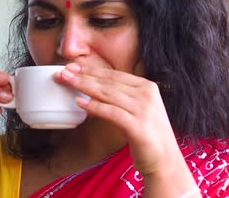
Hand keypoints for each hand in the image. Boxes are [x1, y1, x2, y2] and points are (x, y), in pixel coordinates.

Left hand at [55, 63, 183, 176]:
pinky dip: (94, 107)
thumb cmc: (147, 136)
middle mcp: (147, 95)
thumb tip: (93, 88)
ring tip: (66, 82)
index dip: (91, 70)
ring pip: (108, 93)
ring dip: (84, 86)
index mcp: (147, 87)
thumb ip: (122, 97)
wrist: (165, 161)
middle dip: (83, 76)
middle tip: (63, 72)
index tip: (73, 67)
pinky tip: (80, 103)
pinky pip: (111, 112)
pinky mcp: (138, 127)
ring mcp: (144, 110)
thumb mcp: (137, 110)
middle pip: (108, 82)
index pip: (114, 75)